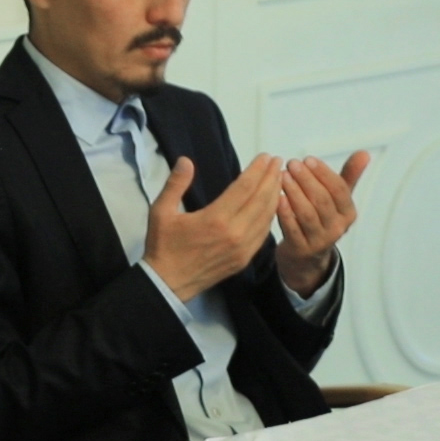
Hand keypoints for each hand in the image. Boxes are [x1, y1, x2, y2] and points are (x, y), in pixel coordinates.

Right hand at [144, 154, 283, 302]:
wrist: (168, 283)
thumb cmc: (163, 245)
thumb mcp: (160, 212)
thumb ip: (175, 185)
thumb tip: (186, 161)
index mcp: (215, 218)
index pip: (244, 188)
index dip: (257, 170)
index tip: (266, 157)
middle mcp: (235, 232)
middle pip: (261, 199)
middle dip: (271, 178)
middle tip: (278, 162)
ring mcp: (242, 248)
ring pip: (266, 216)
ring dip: (275, 195)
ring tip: (279, 179)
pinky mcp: (244, 259)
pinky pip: (263, 233)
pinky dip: (270, 216)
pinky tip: (273, 206)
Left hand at [274, 151, 370, 296]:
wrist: (307, 256)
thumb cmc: (322, 219)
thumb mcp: (337, 200)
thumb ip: (349, 176)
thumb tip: (364, 153)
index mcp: (348, 213)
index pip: (339, 190)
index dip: (323, 173)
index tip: (308, 159)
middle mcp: (337, 228)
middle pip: (322, 200)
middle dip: (307, 180)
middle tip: (292, 164)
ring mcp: (319, 240)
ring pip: (307, 214)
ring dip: (294, 193)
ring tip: (282, 176)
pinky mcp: (301, 249)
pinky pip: (292, 229)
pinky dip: (285, 213)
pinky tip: (276, 198)